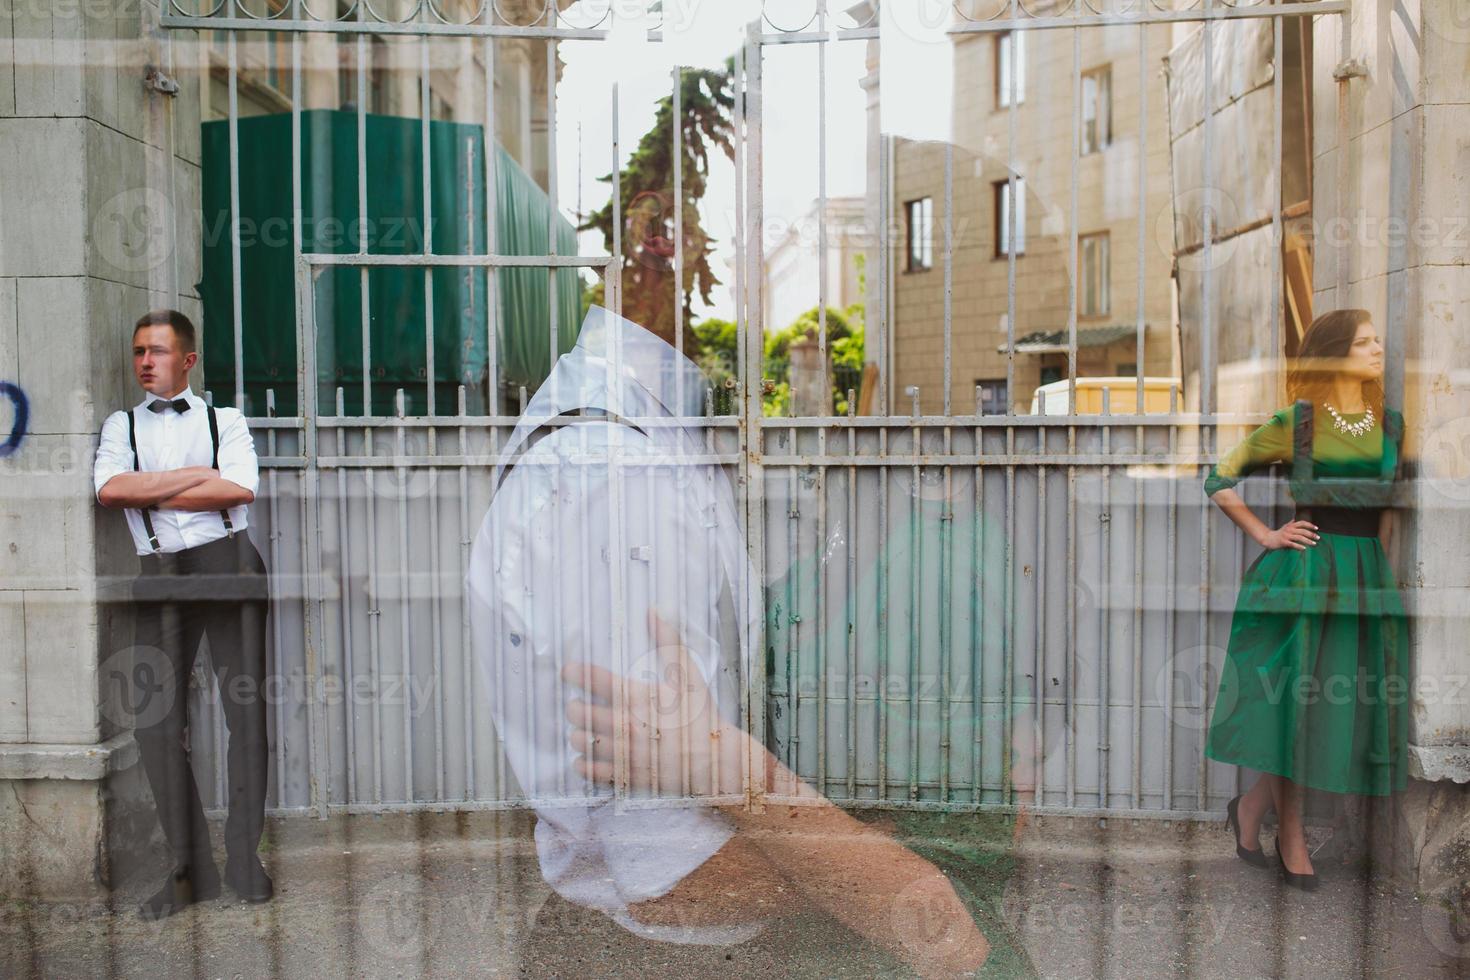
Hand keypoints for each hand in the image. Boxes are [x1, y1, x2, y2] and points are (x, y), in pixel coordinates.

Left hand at [563, 611, 744, 797]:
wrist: (714, 760)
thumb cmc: (700, 715)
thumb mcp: (688, 675)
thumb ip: (668, 641)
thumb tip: (654, 611)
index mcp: (637, 697)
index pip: (594, 679)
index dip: (575, 673)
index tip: (569, 671)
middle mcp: (624, 724)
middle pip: (578, 712)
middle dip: (575, 707)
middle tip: (580, 705)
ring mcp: (623, 752)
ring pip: (579, 741)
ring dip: (579, 734)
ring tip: (587, 730)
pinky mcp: (625, 775)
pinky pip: (589, 770)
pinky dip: (583, 763)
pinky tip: (589, 757)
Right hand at [1261, 519, 1318, 550]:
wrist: (1268, 539)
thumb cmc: (1278, 533)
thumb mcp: (1285, 526)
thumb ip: (1291, 523)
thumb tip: (1296, 519)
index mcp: (1291, 525)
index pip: (1302, 523)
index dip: (1310, 525)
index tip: (1316, 528)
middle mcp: (1289, 529)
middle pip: (1303, 531)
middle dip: (1311, 534)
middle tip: (1318, 538)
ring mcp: (1286, 536)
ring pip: (1299, 537)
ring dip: (1308, 541)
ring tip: (1314, 544)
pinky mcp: (1284, 542)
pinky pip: (1293, 544)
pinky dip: (1299, 546)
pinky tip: (1304, 548)